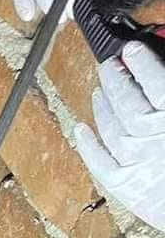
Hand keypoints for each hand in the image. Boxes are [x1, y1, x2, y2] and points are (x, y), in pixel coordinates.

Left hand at [74, 42, 164, 230]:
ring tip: (100, 90)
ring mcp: (138, 162)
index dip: (142, 63)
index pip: (156, 82)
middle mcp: (154, 136)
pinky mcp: (127, 187)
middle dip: (116, 79)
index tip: (132, 50)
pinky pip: (100, 163)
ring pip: (111, 127)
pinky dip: (87, 145)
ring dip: (102, 106)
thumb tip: (162, 78)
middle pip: (127, 101)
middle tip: (109, 65)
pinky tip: (81, 129)